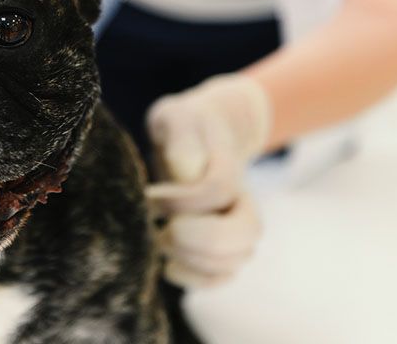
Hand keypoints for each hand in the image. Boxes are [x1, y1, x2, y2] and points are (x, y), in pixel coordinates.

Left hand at [145, 73, 269, 286]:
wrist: (204, 134)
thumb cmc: (184, 126)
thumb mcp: (177, 116)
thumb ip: (181, 137)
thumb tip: (186, 172)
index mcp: (229, 166)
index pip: (218, 190)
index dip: (181, 200)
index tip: (151, 195)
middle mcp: (240, 200)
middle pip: (245, 235)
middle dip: (196, 238)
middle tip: (162, 228)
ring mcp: (234, 227)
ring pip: (233, 263)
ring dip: (191, 260)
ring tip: (160, 240)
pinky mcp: (220, 247)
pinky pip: (220, 278)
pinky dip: (195, 280)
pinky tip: (168, 264)